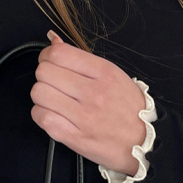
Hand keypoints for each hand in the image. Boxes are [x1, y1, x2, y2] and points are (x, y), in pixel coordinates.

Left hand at [31, 31, 146, 173]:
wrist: (143, 142)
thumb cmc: (128, 107)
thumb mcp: (112, 74)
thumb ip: (81, 59)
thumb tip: (53, 41)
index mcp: (104, 73)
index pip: (59, 54)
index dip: (47, 56)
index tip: (51, 62)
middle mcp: (93, 93)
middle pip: (44, 72)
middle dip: (45, 75)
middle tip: (54, 82)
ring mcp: (83, 116)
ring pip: (39, 93)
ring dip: (42, 95)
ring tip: (54, 99)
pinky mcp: (74, 136)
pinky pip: (41, 117)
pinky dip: (41, 114)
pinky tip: (53, 114)